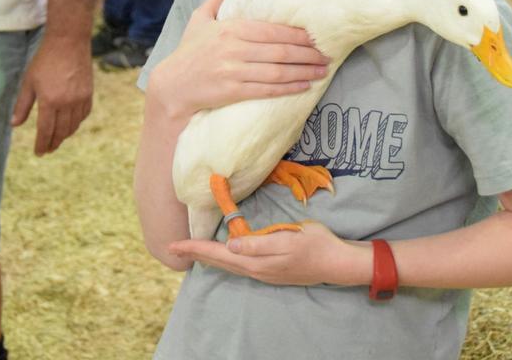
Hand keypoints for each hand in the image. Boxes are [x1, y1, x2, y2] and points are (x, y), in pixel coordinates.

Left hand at [11, 35, 92, 155]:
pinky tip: (70, 124)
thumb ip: (22, 105)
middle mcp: (67, 103)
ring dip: (65, 135)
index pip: (46, 131)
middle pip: (61, 132)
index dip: (42, 144)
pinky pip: (83, 115)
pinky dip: (76, 123)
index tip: (39, 153)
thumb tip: (15, 124)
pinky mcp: (89, 93)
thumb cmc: (45, 60)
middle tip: (48, 150)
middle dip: (53, 143)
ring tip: (57, 139)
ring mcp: (80, 99)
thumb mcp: (29, 82)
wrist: (68, 42)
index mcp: (50, 101)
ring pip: (73, 126)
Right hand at [147, 0, 329, 121]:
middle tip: (326, 55)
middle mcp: (233, 48)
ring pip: (278, 70)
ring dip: (304, 71)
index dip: (298, 35)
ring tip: (321, 71)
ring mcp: (233, 70)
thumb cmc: (188, 53)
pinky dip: (289, 87)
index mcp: (230, 28)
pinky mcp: (232, 91)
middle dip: (308, 54)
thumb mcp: (198, 19)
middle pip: (280, 50)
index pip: (272, 30)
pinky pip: (268, 89)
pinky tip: (304, 85)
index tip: (315, 37)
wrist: (171, 86)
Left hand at [168, 221, 366, 286]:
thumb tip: (230, 246)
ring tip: (191, 251)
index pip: (219, 253)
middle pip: (219, 261)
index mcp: (257, 261)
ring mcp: (264, 271)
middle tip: (173, 248)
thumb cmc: (314, 244)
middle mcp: (256, 269)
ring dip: (208, 257)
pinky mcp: (270, 269)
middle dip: (196, 253)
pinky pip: (238, 264)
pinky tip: (223, 255)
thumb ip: (258, 243)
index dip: (195, 247)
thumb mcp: (287, 239)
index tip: (174, 244)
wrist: (337, 262)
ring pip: (228, 264)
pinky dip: (223, 259)